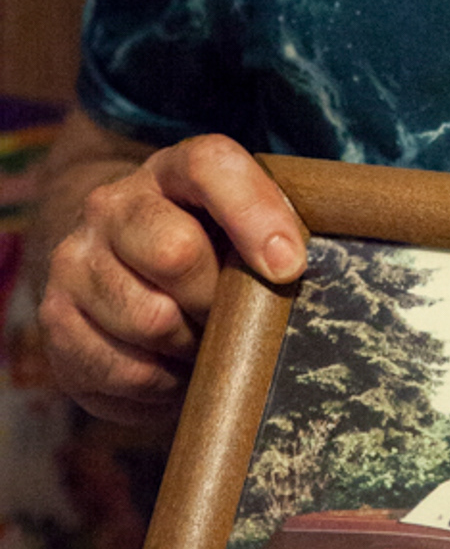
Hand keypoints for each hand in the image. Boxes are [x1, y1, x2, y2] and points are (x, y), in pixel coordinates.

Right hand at [38, 132, 306, 424]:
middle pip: (174, 253)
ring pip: (149, 320)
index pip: (211, 167)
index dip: (254, 214)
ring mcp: (74, 260)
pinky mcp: (54, 318)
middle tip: (231, 316)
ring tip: (198, 341)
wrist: (113, 261)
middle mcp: (112, 205)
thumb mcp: (238, 225)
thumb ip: (272, 233)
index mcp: (171, 170)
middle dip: (216, 299)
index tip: (290, 266)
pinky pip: (120, 368)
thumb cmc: (204, 247)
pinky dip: (157, 382)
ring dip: (188, 345)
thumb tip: (295, 272)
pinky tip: (166, 365)